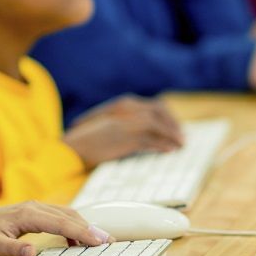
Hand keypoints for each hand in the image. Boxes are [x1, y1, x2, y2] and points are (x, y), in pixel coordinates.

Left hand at [0, 202, 112, 255]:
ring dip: (84, 226)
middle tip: (110, 242)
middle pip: (69, 215)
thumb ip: (12, 249)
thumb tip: (33, 253)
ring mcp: (34, 207)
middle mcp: (34, 206)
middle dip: (90, 228)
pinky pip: (58, 216)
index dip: (83, 232)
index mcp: (27, 213)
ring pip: (66, 214)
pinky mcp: (32, 212)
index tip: (101, 241)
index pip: (62, 222)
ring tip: (99, 241)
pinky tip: (76, 239)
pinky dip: (72, 225)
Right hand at [64, 95, 184, 167]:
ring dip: (172, 135)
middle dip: (173, 124)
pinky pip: (150, 140)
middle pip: (160, 112)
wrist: (73, 147)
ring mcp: (126, 122)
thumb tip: (150, 134)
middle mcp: (127, 109)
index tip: (177, 128)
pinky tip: (169, 151)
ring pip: (157, 125)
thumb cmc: (91, 140)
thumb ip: (129, 125)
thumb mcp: (112, 127)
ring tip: (181, 145)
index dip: (169, 118)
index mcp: (125, 104)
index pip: (155, 106)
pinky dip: (162, 145)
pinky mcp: (125, 137)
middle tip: (182, 138)